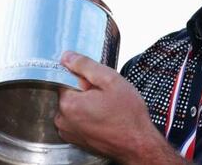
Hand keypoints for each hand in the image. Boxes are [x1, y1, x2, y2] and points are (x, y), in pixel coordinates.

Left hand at [55, 51, 182, 163]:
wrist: (138, 144)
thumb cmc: (128, 115)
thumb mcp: (111, 81)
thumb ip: (86, 66)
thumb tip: (67, 56)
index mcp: (68, 104)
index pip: (65, 79)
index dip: (84, 78)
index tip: (98, 84)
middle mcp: (63, 120)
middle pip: (69, 93)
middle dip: (85, 91)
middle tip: (106, 96)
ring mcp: (68, 132)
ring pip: (73, 107)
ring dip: (87, 105)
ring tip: (107, 109)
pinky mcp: (75, 140)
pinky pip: (77, 120)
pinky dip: (88, 117)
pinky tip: (104, 119)